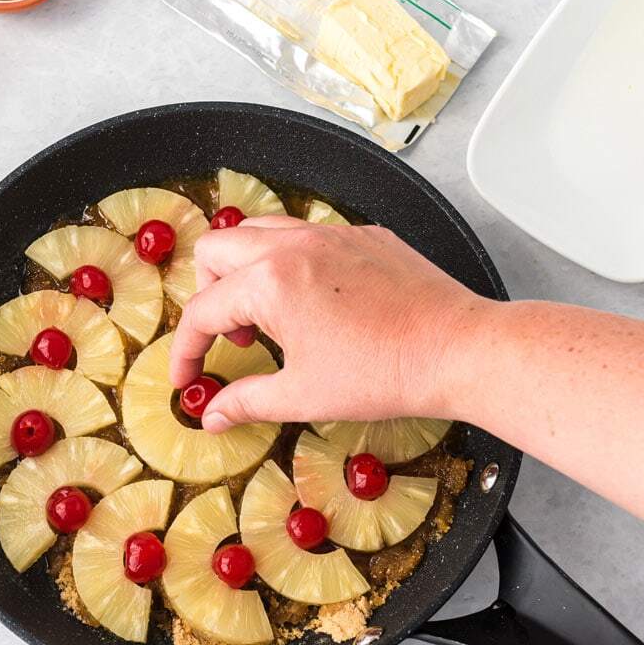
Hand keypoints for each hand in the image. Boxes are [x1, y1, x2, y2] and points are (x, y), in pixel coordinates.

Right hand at [169, 216, 490, 432]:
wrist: (457, 349)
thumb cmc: (383, 373)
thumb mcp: (303, 395)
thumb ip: (247, 401)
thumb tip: (212, 414)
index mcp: (270, 283)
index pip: (202, 310)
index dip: (187, 350)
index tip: (189, 375)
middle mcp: (294, 245)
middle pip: (217, 250)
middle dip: (209, 294)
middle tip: (233, 337)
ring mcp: (331, 233)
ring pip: (260, 230)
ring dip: (246, 268)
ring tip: (269, 315)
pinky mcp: (364, 235)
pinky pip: (308, 233)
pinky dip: (293, 261)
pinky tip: (317, 302)